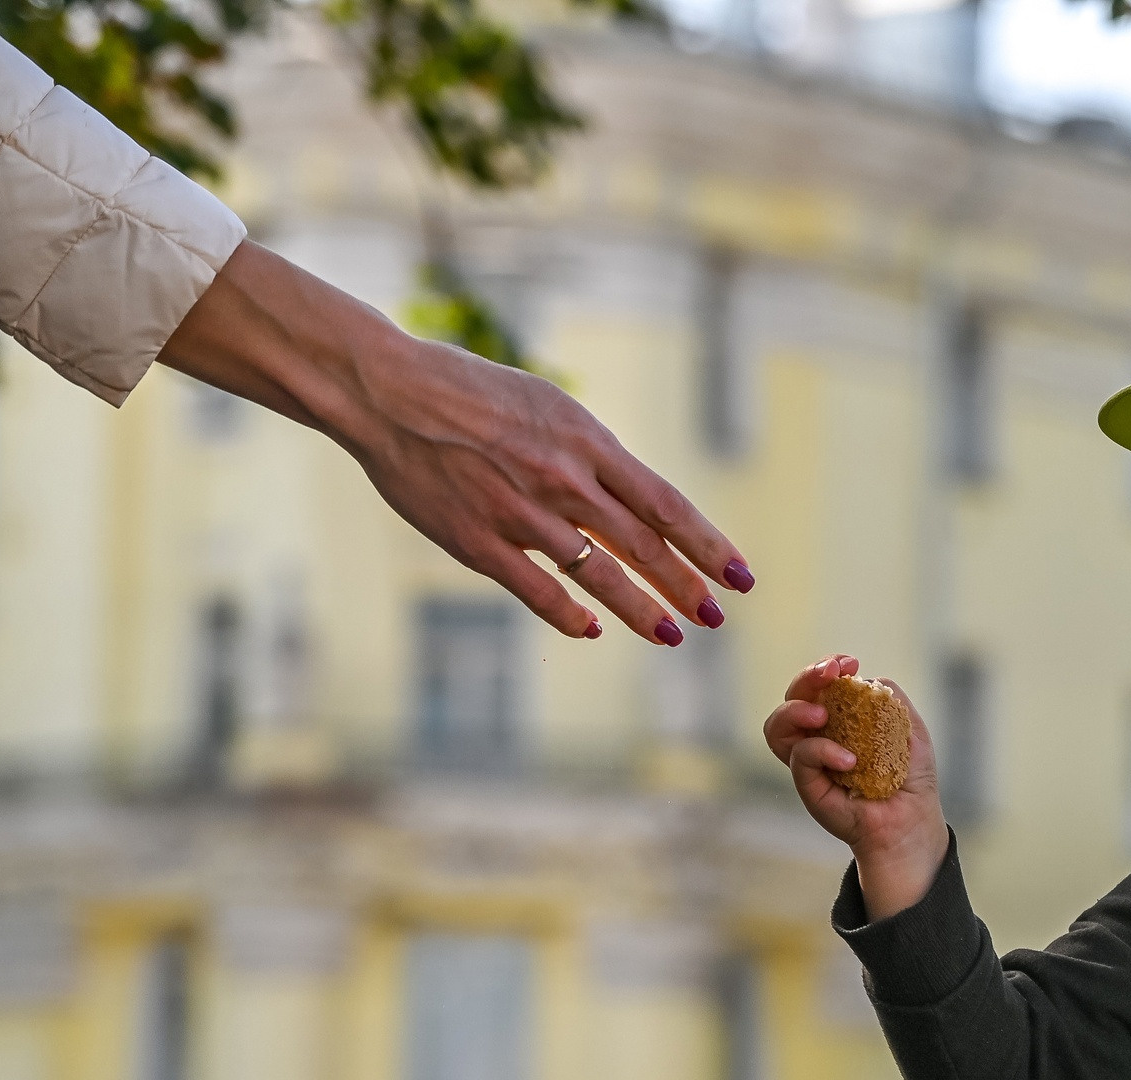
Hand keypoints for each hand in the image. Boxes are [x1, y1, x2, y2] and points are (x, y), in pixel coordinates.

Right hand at [158, 242, 750, 643]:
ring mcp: (521, 513)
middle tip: (714, 616)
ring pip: (598, 573)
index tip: (740, 576)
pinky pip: (537, 589)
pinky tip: (592, 631)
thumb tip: (635, 499)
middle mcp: (563, 479)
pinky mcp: (479, 541)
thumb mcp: (549, 408)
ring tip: (672, 636)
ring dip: (640, 609)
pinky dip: (569, 615)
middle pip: (643, 544)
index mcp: (586, 442)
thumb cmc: (473, 395)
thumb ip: (592, 456)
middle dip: (686, 585)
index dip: (708, 545)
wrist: (390, 393)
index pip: (665, 504)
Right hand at [764, 656, 949, 919]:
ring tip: (824, 713)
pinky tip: (851, 758)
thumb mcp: (908, 728)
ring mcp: (809, 764)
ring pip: (777, 728)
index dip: (825, 670)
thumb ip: (890, 698)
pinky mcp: (809, 788)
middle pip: (790, 700)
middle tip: (831, 673)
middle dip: (806, 678)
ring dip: (796, 710)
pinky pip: (800, 758)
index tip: (848, 662)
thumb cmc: (910, 776)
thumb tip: (866, 681)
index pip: (816, 688)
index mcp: (837, 722)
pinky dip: (822, 749)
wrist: (913, 820)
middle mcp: (816, 739)